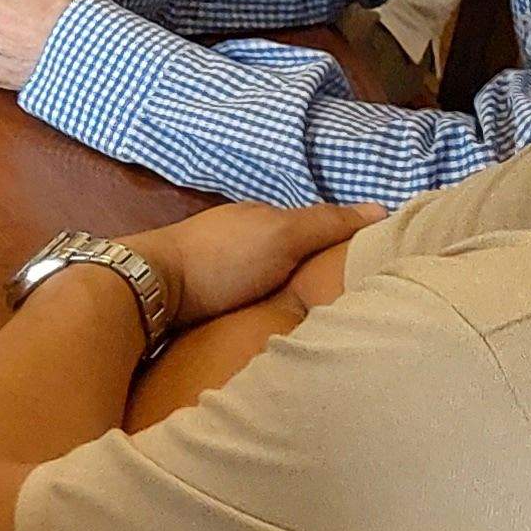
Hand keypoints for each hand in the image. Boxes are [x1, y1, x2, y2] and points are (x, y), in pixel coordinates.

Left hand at [130, 198, 382, 325]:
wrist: (149, 286)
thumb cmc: (220, 257)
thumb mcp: (282, 235)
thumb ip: (326, 223)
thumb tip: (382, 209)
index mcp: (261, 217)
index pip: (314, 226)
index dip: (343, 242)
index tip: (373, 264)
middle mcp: (240, 235)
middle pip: (290, 252)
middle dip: (316, 268)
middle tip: (350, 296)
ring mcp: (218, 265)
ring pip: (267, 276)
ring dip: (289, 289)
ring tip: (320, 316)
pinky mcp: (202, 296)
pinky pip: (246, 297)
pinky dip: (264, 303)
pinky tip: (274, 321)